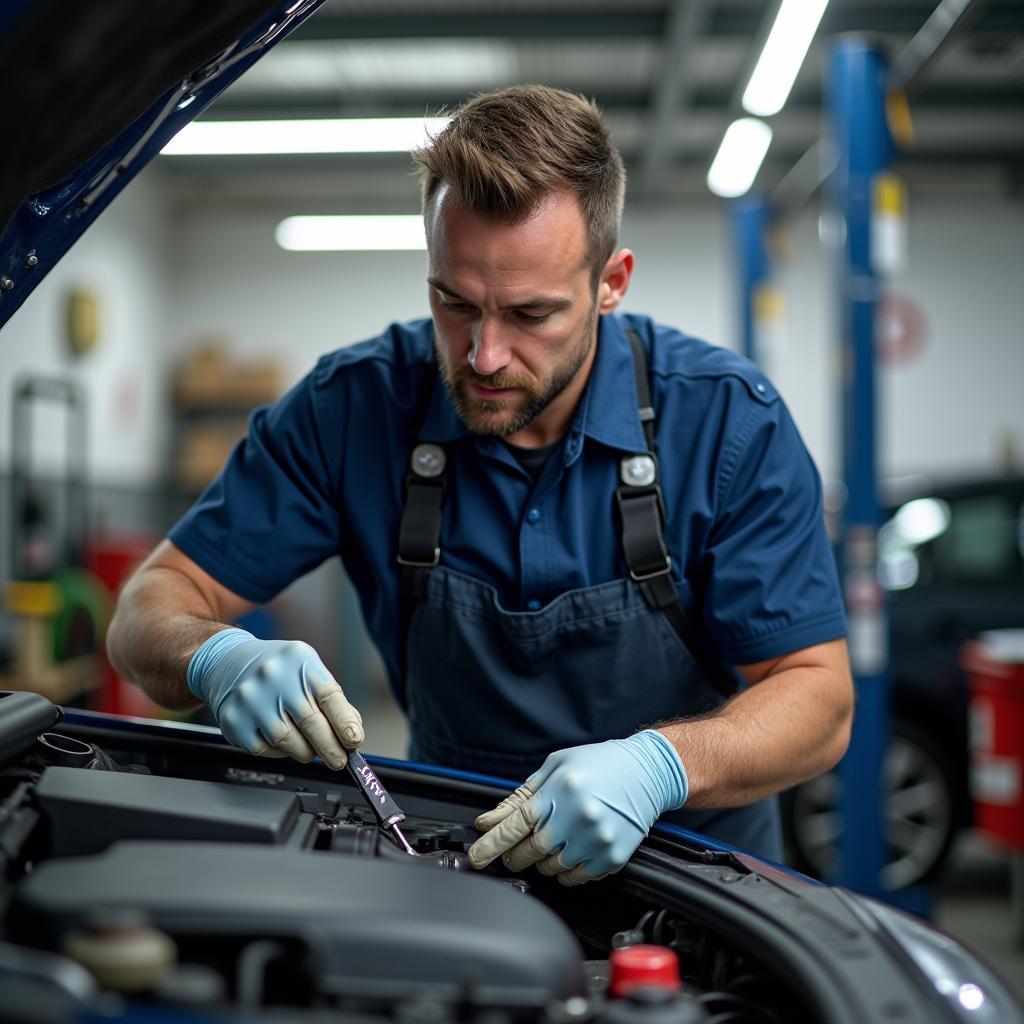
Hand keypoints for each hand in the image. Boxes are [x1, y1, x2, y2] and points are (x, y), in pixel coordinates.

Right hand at [187, 628, 363, 768]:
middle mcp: (273, 676)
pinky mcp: (234, 721)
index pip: (328, 695)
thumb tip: (351, 733)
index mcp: (298, 659)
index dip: (344, 722)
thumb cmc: (277, 670)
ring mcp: (250, 699)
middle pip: (310, 722)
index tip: (354, 740)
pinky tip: (284, 742)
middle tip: (339, 760)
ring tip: (310, 749)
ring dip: (305, 752)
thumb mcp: (307, 669)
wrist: (226, 662)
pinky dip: (280, 753)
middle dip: (330, 747)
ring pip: (288, 741)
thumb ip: (331, 699)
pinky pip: (265, 750)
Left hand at [467, 730, 687, 885]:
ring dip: (542, 862)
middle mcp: (577, 818)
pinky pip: (577, 878)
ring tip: (552, 841)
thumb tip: (491, 820)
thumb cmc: (599, 764)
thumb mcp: (555, 767)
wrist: (646, 772)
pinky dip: (566, 871)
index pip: (514, 826)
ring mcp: (596, 841)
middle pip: (530, 852)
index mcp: (560, 792)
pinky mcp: (612, 858)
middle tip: (515, 850)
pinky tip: (571, 851)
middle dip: (515, 855)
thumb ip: (521, 796)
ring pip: (551, 869)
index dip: (491, 845)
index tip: (477, 857)